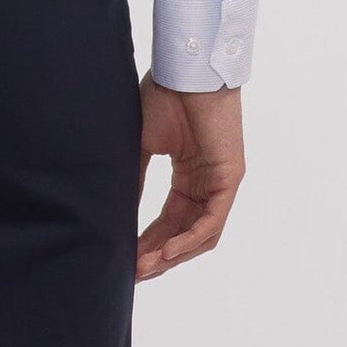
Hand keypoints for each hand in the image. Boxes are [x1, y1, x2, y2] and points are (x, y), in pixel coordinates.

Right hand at [134, 74, 244, 279]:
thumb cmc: (165, 98)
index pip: (169, 221)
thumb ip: (135, 179)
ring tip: (143, 267)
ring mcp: (220, 184)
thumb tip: (116, 211)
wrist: (184, 72)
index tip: (126, 260)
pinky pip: (211, 222)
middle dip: (157, 256)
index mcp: (188, 176)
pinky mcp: (230, 180)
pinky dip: (188, 240)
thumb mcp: (142, 145)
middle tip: (132, 274)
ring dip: (171, 255)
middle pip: (183, 234)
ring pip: (199, 235)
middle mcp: (206, 185)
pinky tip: (165, 252)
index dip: (148, 243)